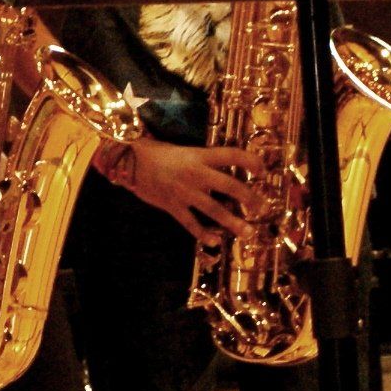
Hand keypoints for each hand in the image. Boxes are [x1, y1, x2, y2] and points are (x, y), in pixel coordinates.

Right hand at [119, 141, 258, 240]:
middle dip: (249, 197)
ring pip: (214, 210)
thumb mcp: (181, 149)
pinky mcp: (172, 206)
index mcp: (198, 156)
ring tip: (248, 232)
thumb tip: (222, 167)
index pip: (231, 155)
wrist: (127, 162)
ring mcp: (184, 193)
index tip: (263, 170)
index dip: (251, 161)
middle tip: (263, 207)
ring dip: (233, 222)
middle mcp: (195, 174)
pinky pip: (191, 224)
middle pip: (230, 186)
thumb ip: (200, 159)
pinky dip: (203, 234)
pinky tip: (214, 242)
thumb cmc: (153, 152)